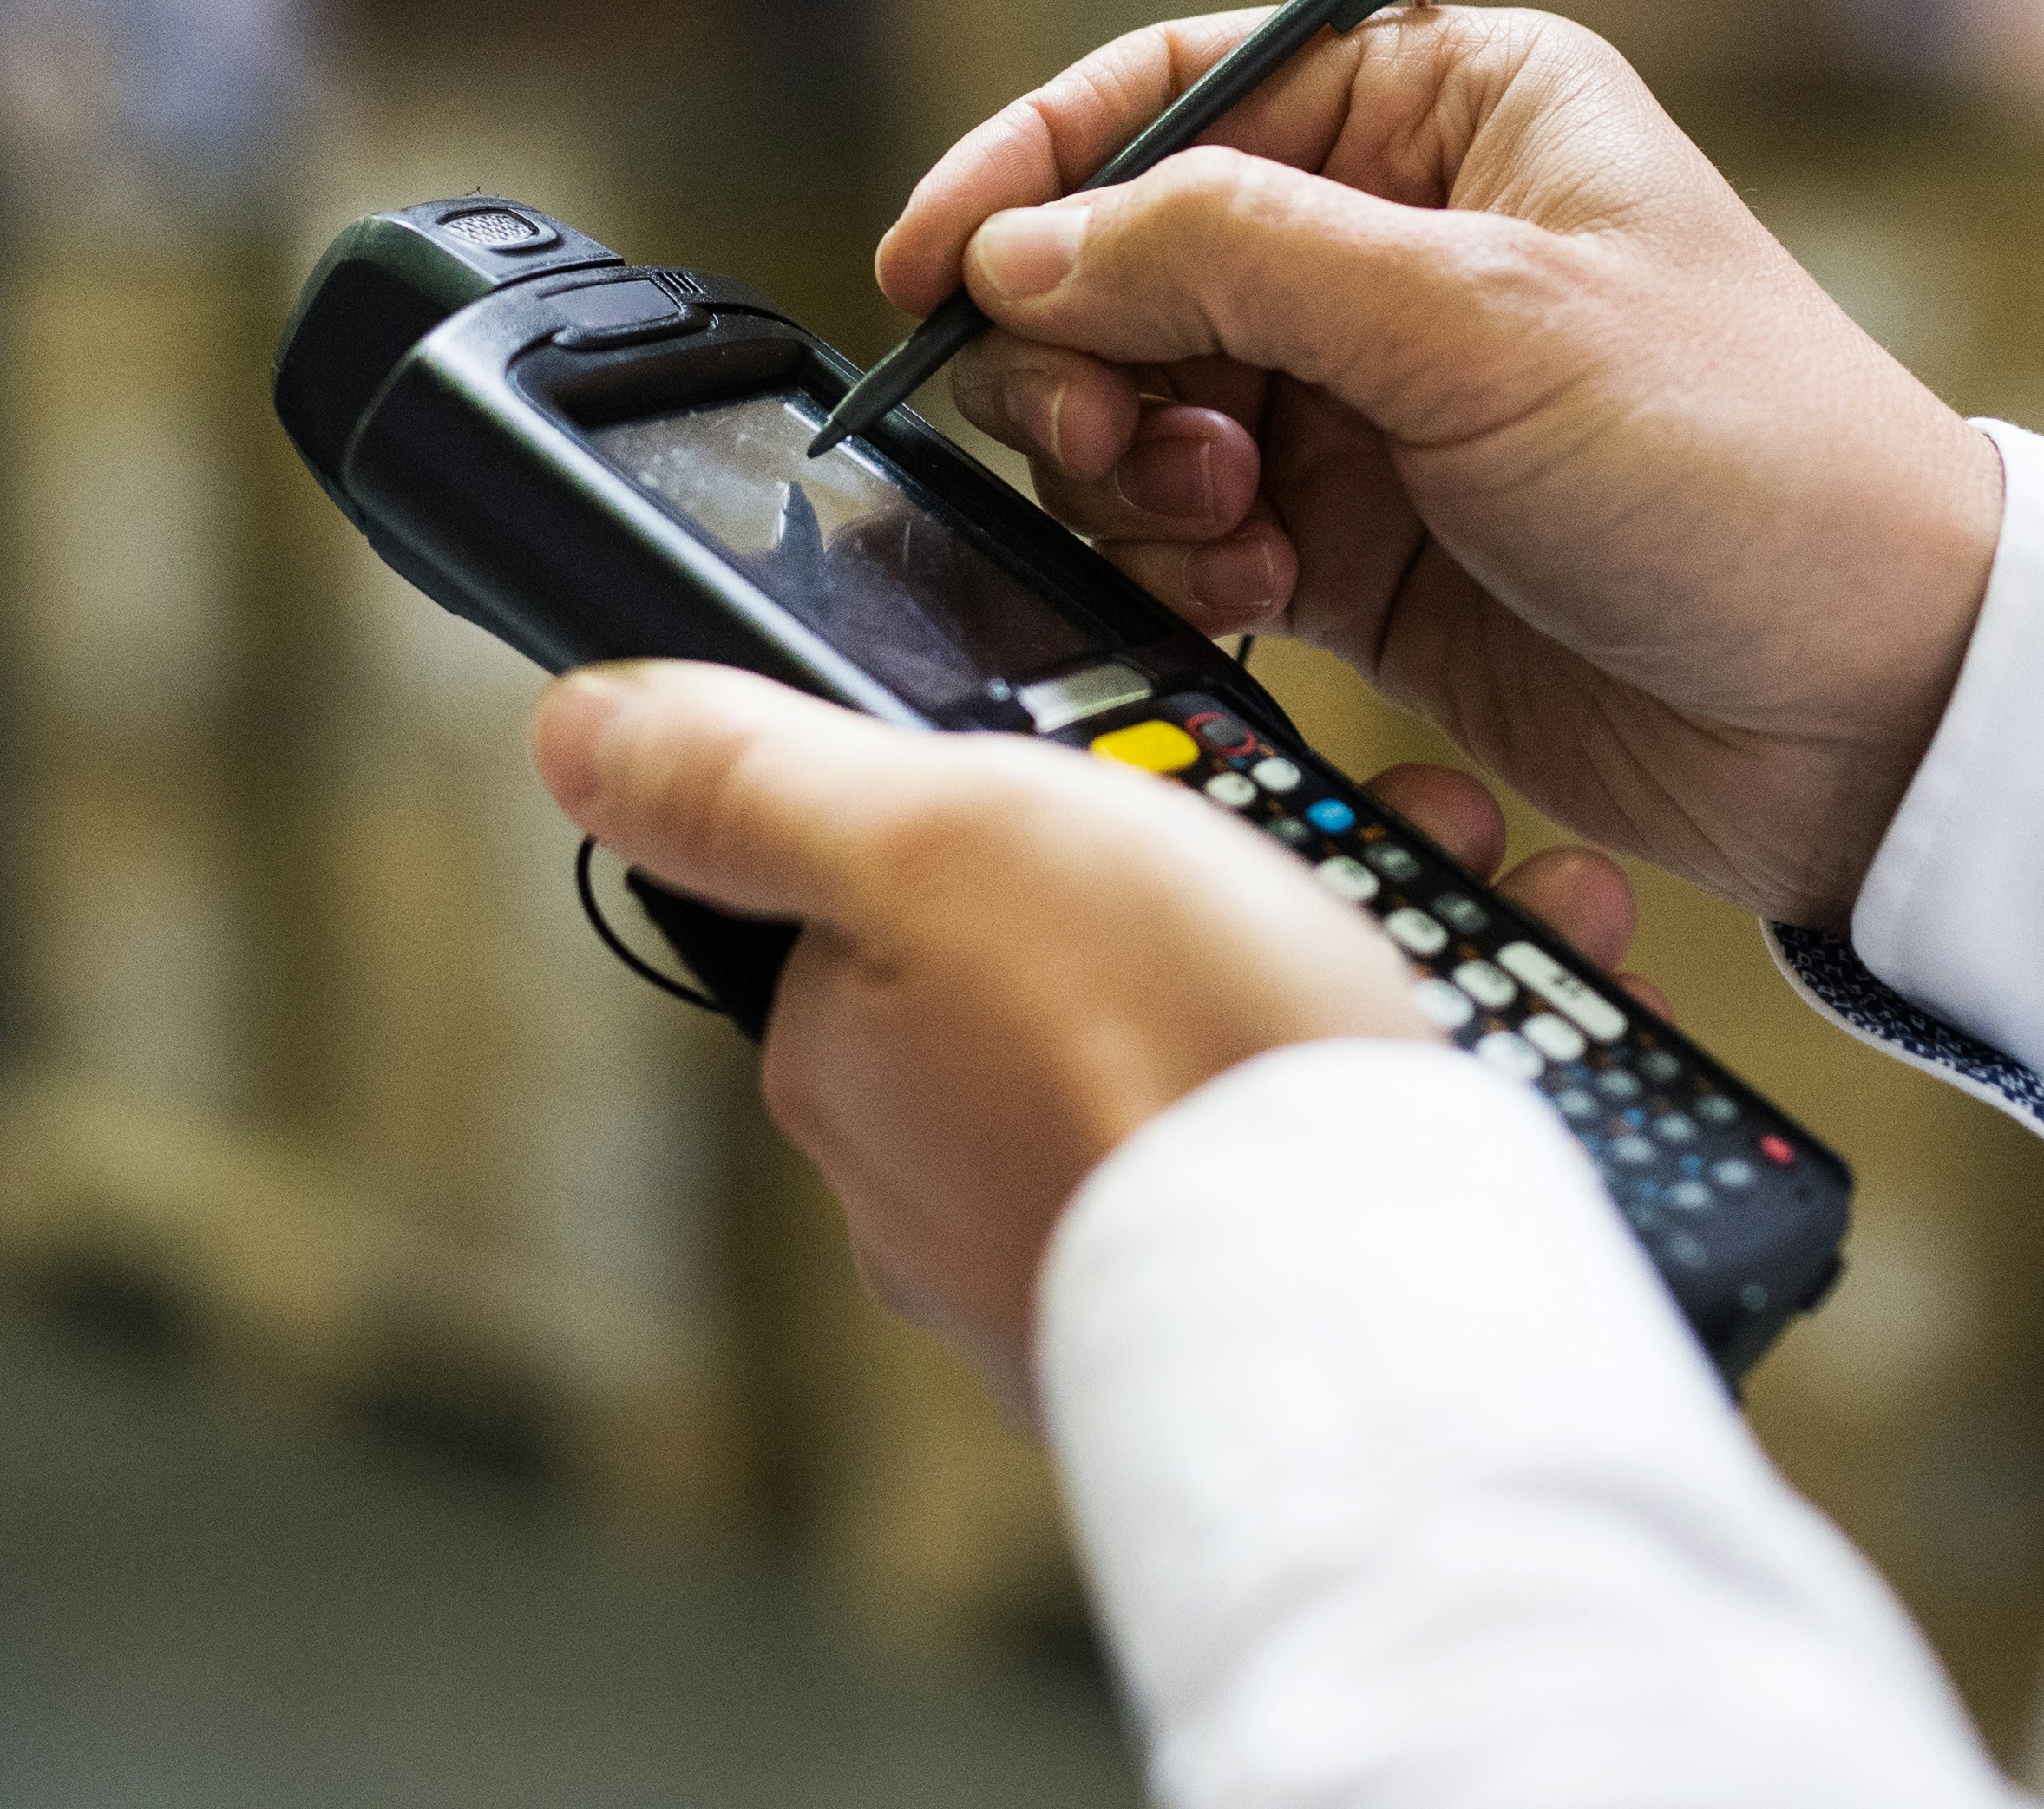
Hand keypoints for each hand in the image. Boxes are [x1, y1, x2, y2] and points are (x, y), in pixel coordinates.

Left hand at [532, 660, 1647, 1400]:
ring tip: (1452, 901)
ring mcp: (1086, 1260)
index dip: (1042, 798)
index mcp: (851, 1064)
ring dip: (1336, 956)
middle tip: (1349, 834)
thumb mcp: (937, 831)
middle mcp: (941, 1188)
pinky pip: (1304, 1151)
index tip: (1162, 770)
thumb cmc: (1158, 1050)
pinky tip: (1471, 1035)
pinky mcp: (1230, 1311)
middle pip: (1070, 965)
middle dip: (1217, 881)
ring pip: (1209, 1047)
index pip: (906, 886)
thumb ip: (756, 779)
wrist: (1374, 1293)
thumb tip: (573, 732)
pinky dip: (1397, 1072)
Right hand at [881, 1, 1999, 925]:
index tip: (929, 262)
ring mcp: (1368, 394)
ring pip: (1135, 401)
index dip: (1035, 163)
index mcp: (1448, 110)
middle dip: (1087, 353)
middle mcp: (1395, 236)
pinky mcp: (1356, 541)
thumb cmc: (1741, 462)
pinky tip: (1260, 597)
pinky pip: (1187, 527)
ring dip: (1135, 471)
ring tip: (1227, 530)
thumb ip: (1230, 261)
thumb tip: (1023, 248)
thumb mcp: (1480, 322)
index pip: (1180, 86)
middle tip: (1121, 445)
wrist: (1872, 702)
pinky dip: (1183, 562)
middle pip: (1126, 257)